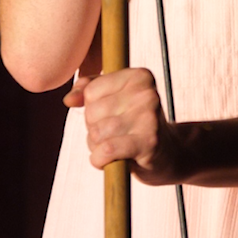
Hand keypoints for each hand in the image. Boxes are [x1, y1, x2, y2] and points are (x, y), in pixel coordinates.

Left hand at [65, 67, 182, 184]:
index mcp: (139, 76)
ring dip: (96, 147)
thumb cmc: (134, 125)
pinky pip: (106, 150)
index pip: (91, 91)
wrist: (168, 155)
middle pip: (92, 112)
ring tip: (114, 147)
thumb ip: (88, 91)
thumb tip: (69, 100)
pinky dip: (99, 160)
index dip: (92, 109)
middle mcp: (147, 93)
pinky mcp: (148, 142)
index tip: (111, 116)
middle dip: (94, 129)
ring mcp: (149, 117)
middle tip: (114, 135)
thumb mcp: (114, 101)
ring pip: (97, 133)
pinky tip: (108, 161)